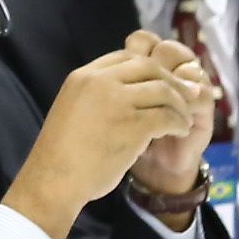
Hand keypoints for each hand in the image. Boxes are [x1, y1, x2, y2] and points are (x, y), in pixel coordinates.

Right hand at [4, 35, 207, 238]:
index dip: (148, 68)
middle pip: (148, 67)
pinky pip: (167, 116)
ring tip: (183, 118)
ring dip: (179, 103)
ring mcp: (117, 102)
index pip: (125, 57)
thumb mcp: (73, 108)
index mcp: (83, 76)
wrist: (53, 180)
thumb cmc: (61, 152)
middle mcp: (100, 82)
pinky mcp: (133, 125)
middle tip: (184, 95)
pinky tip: (180, 131)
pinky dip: (179, 122)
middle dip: (170, 80)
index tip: (160, 82)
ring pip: (163, 89)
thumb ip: (96, 95)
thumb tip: (127, 92)